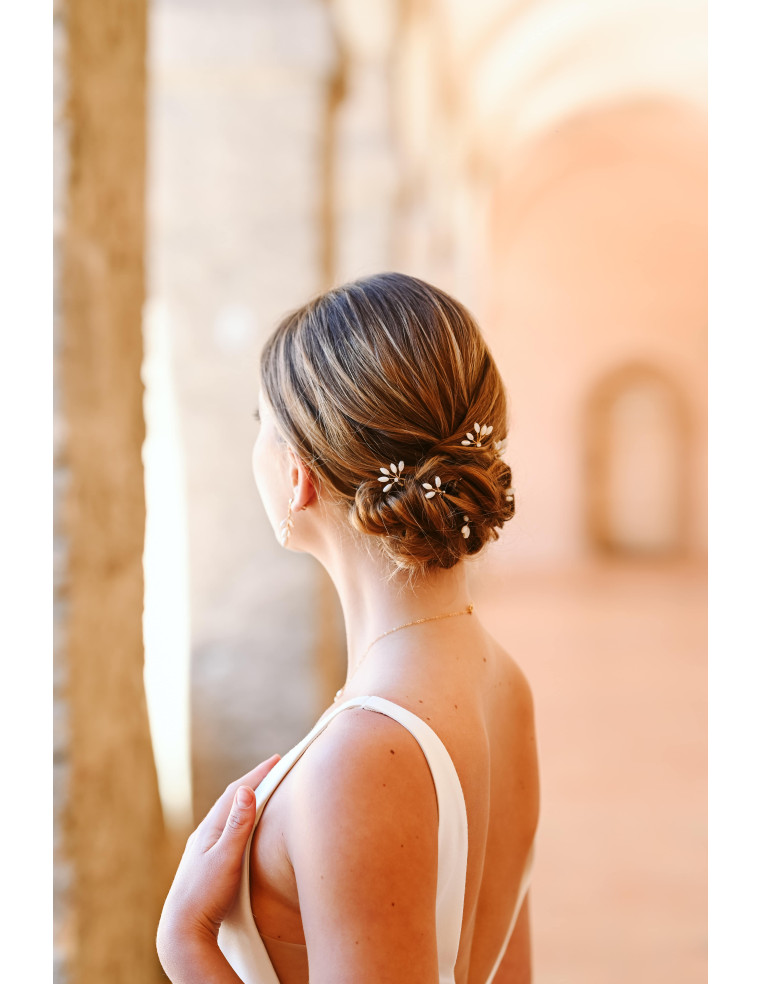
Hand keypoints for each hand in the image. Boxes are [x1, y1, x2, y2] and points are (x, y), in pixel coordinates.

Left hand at [157, 754, 280, 972]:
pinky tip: (244, 829)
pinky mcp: (204, 865)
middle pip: (231, 800)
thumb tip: (246, 790)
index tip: (278, 760)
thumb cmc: (205, 896)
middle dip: (254, 783)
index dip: (258, 774)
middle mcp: (203, 835)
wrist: (182, 932)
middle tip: (275, 770)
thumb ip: (238, 826)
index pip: (236, 793)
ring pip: (227, 816)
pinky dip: (239, 820)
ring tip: (264, 793)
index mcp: (209, 829)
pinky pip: (225, 831)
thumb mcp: (226, 859)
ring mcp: (202, 850)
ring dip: (246, 801)